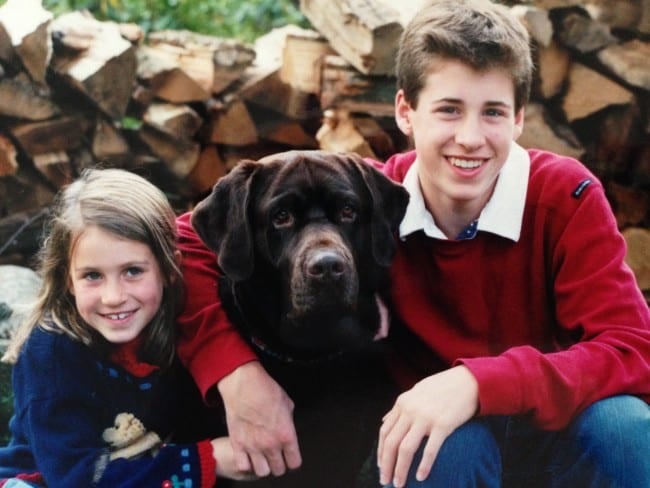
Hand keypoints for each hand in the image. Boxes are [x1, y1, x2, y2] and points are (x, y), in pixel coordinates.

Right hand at [217, 361, 301, 476]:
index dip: (292, 460)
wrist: (244, 384)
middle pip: (278, 470)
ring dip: (263, 465)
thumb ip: (289, 421)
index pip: (294, 462)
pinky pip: (243, 466)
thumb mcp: (287, 404)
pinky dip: (246, 463)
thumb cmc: (265, 389)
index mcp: (286, 434)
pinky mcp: (238, 444)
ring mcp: (253, 446)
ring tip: (262, 457)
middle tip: (276, 456)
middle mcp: (271, 444)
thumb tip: (287, 426)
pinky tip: (248, 455)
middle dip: (279, 464)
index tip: (290, 456)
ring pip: (262, 472)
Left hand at [377, 365, 478, 486]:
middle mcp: (410, 410)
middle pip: (391, 443)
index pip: (385, 432)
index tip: (381, 466)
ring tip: (399, 484)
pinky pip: (430, 449)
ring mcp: (426, 417)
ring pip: (406, 448)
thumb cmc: (442, 387)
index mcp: (403, 403)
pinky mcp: (443, 424)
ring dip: (400, 469)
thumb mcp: (416, 392)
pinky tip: (420, 477)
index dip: (381, 452)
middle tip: (385, 482)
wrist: (467, 380)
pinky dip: (424, 465)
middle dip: (386, 465)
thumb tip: (384, 421)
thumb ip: (400, 408)